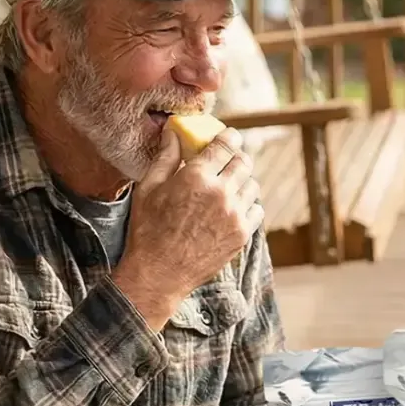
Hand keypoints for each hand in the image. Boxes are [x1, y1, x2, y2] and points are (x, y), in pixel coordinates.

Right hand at [112, 125, 262, 330]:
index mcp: (197, 177)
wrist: (159, 273)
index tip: (227, 137)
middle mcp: (221, 193)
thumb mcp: (148, 188)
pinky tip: (233, 208)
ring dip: (242, 182)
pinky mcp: (242, 235)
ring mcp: (235, 215)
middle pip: (244, 162)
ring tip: (228, 187)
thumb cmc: (148, 230)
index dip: (229, 137)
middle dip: (236, 157)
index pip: (226, 144)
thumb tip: (173, 132)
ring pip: (253, 186)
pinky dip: (248, 205)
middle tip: (227, 161)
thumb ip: (166, 157)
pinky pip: (257, 210)